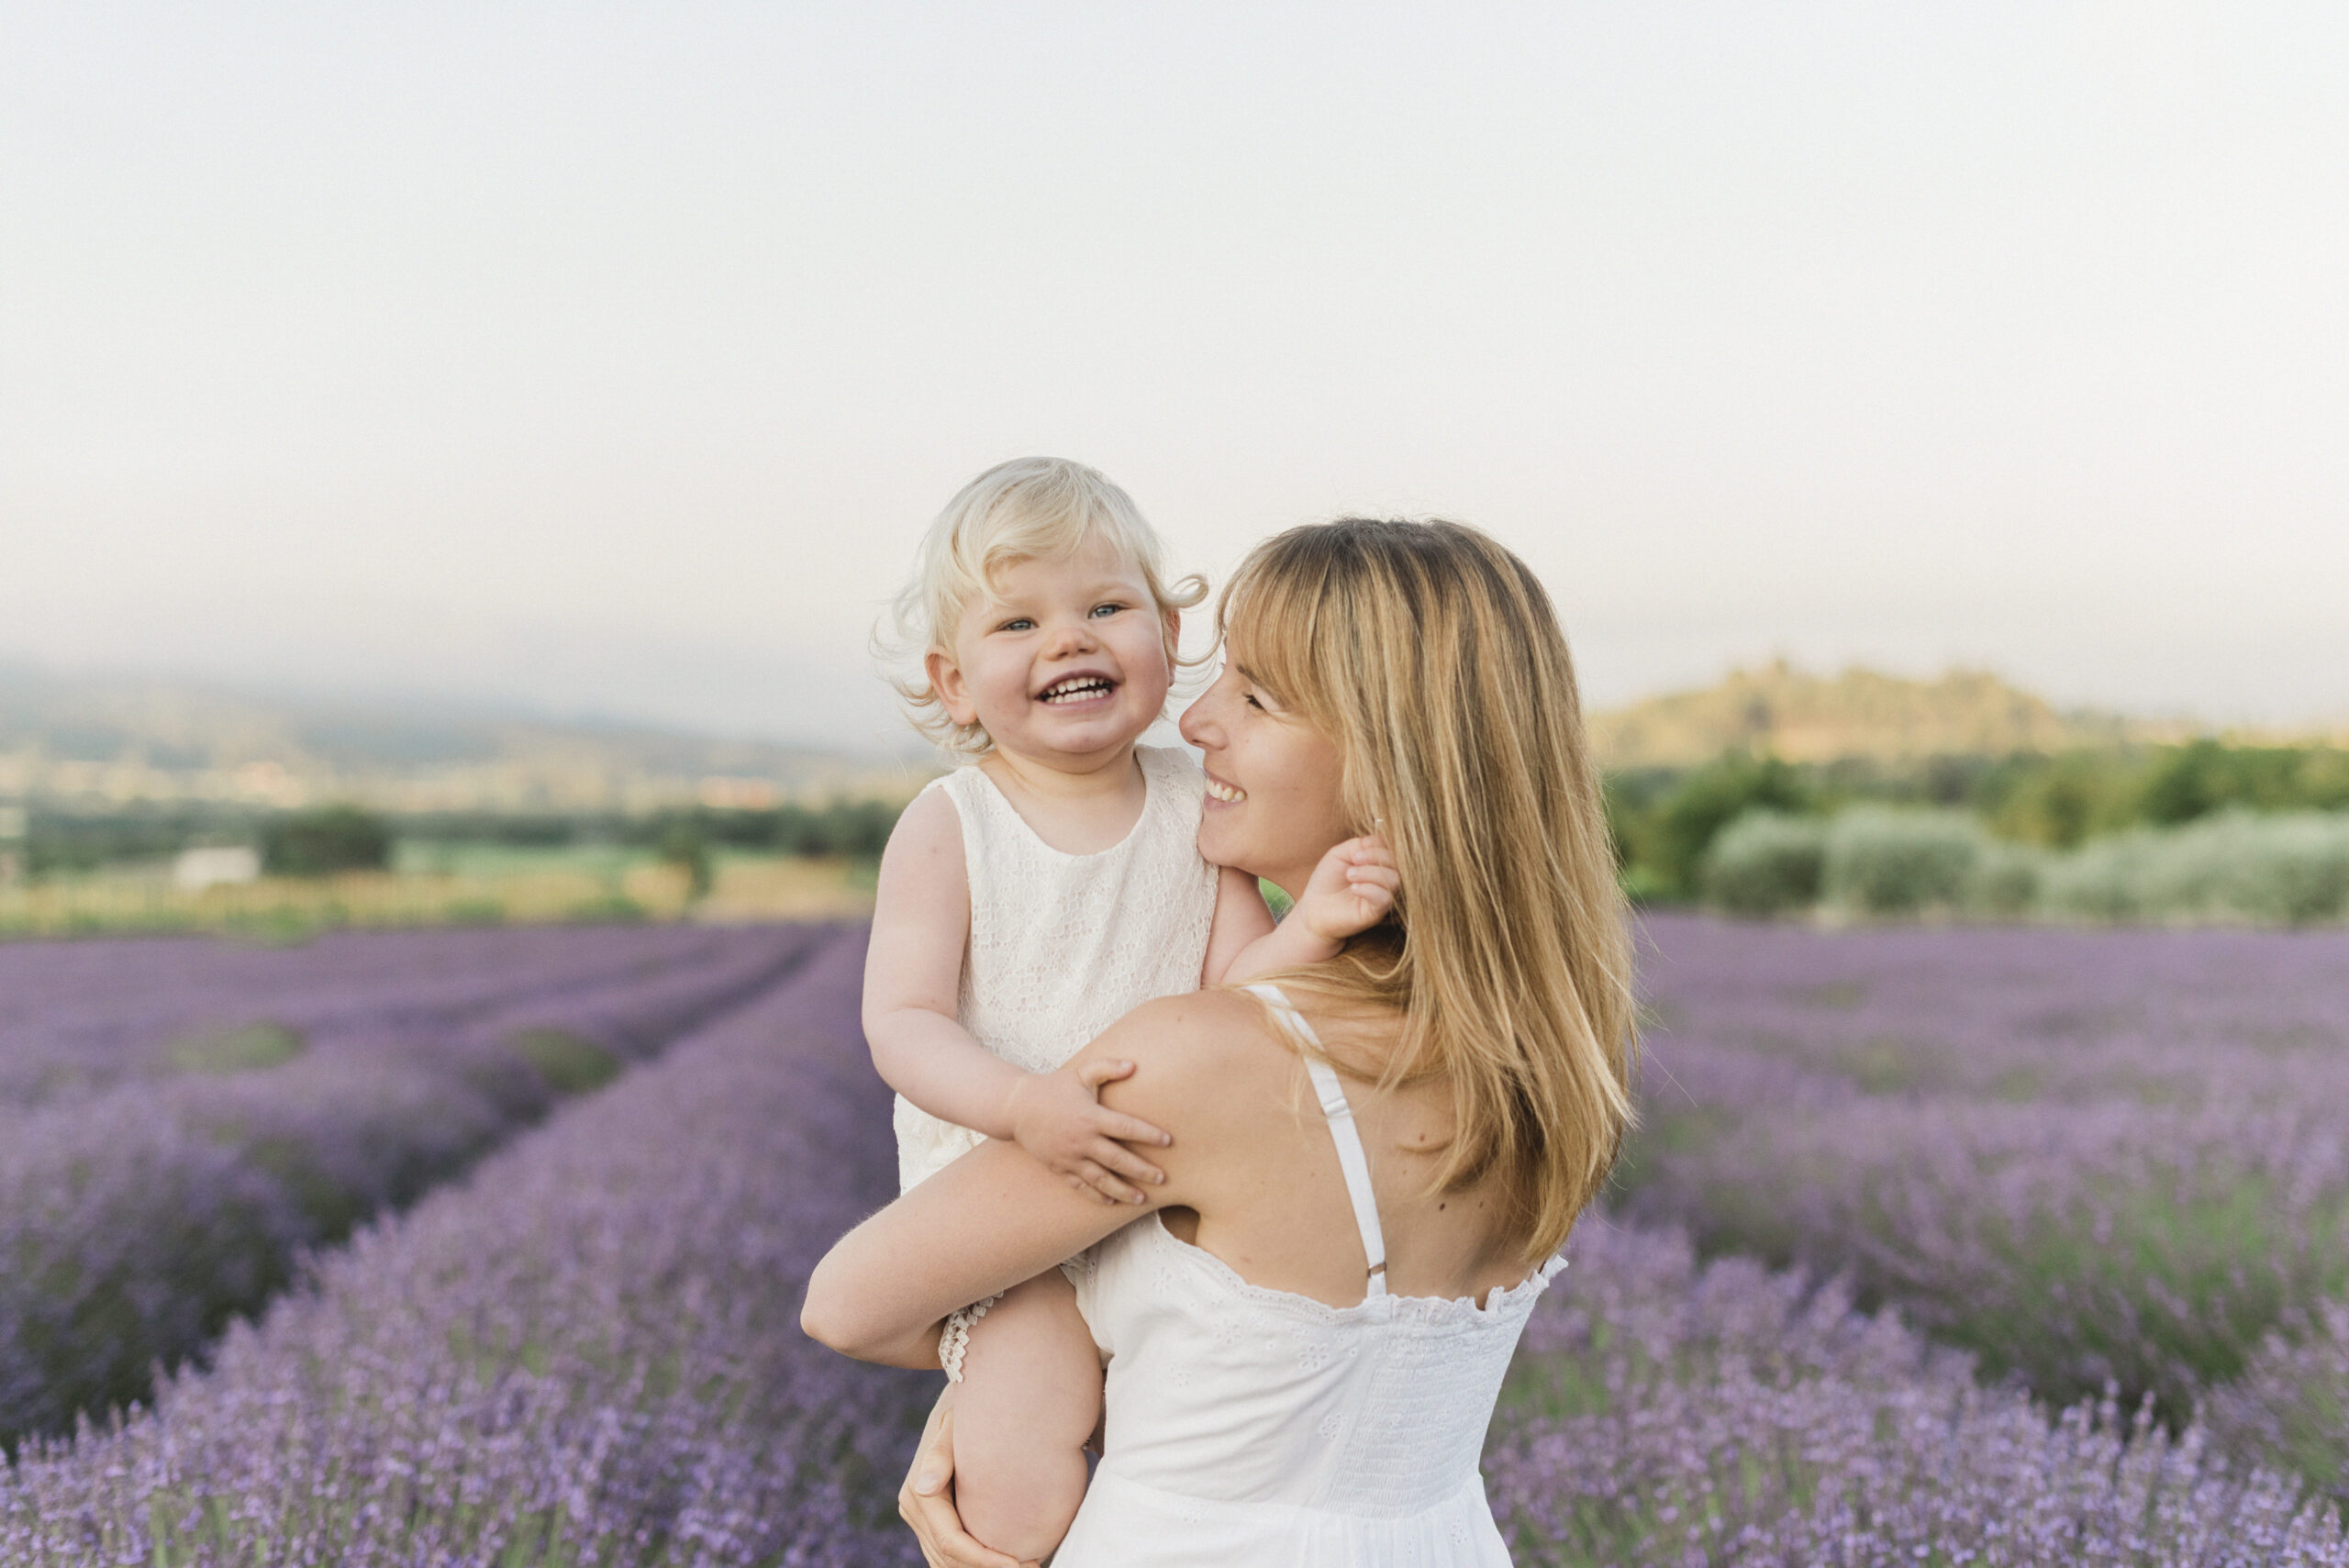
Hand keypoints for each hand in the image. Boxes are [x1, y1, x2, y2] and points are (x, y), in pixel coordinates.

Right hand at [900, 1390, 1033, 1567]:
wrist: (963, 1398)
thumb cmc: (967, 1408)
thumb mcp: (955, 1424)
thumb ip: (941, 1453)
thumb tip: (924, 1489)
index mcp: (917, 1494)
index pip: (952, 1542)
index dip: (985, 1560)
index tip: (1021, 1563)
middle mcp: (914, 1510)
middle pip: (949, 1559)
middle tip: (1034, 1566)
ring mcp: (922, 1518)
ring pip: (947, 1561)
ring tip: (1027, 1565)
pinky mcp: (934, 1519)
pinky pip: (951, 1552)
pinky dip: (975, 1562)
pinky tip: (1009, 1558)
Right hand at [1004, 1058, 1170, 1205]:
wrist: (1017, 1107)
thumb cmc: (1054, 1087)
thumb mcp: (1081, 1073)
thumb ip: (1108, 1067)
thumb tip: (1134, 1065)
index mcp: (1091, 1116)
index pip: (1126, 1127)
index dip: (1149, 1134)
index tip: (1168, 1141)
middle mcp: (1083, 1140)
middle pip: (1118, 1159)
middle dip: (1142, 1170)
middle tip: (1162, 1178)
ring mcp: (1070, 1157)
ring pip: (1101, 1179)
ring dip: (1123, 1190)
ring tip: (1142, 1198)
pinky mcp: (1060, 1167)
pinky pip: (1080, 1186)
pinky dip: (1096, 1195)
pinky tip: (1111, 1201)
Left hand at [1294, 834, 1399, 943]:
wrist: (1313, 907)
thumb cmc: (1326, 880)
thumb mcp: (1339, 854)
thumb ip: (1357, 845)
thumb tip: (1375, 842)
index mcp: (1377, 862)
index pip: (1391, 848)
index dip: (1377, 844)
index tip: (1357, 849)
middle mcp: (1384, 878)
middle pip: (1396, 863)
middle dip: (1375, 856)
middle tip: (1354, 859)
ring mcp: (1382, 895)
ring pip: (1393, 879)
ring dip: (1370, 873)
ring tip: (1350, 875)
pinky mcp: (1377, 912)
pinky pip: (1385, 898)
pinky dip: (1369, 889)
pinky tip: (1354, 888)